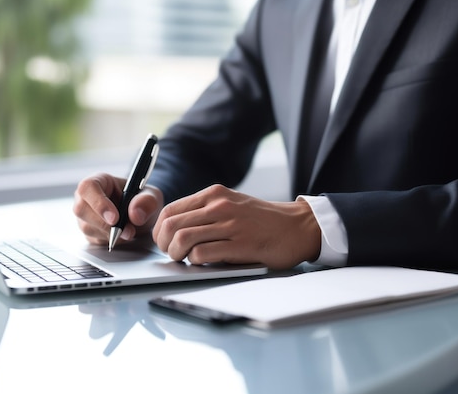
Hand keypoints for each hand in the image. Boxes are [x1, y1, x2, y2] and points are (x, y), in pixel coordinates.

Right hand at [73, 173, 163, 245]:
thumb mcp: (151, 196)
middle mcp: (87, 197)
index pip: (88, 187)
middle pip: (82, 209)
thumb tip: (135, 215)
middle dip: (105, 224)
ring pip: (87, 227)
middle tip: (127, 230)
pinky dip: (109, 240)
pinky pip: (93, 239)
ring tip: (129, 231)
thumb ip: (147, 201)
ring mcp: (85, 215)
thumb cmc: (141, 199)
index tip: (115, 218)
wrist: (140, 214)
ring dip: (110, 234)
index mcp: (99, 181)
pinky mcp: (89, 230)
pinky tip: (122, 235)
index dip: (98, 203)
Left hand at [152, 184, 320, 268]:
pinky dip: (195, 261)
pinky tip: (202, 263)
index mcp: (213, 194)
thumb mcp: (231, 204)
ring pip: (182, 239)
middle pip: (171, 225)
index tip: (164, 242)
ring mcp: (229, 224)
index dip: (160, 230)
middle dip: (164, 244)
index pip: (170, 210)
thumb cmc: (262, 220)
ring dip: (176, 254)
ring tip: (183, 260)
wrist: (298, 226)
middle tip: (172, 254)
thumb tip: (174, 230)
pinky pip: (202, 254)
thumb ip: (205, 211)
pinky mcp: (239, 244)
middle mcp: (219, 206)